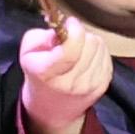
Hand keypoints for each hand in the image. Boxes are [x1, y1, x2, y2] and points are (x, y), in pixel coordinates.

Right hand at [17, 12, 112, 133]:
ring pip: (100, 47)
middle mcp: (71, 82)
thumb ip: (42, 35)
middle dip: (80, 34)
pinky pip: (107, 56)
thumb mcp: (28, 53)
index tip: (68, 24)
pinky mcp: (103, 85)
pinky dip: (97, 52)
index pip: (72, 47)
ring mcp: (89, 85)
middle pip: (89, 43)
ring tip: (78, 49)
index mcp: (47, 72)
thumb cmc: (38, 75)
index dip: (74, 29)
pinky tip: (86, 58)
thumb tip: (64, 28)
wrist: (51, 110)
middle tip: (71, 39)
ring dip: (89, 42)